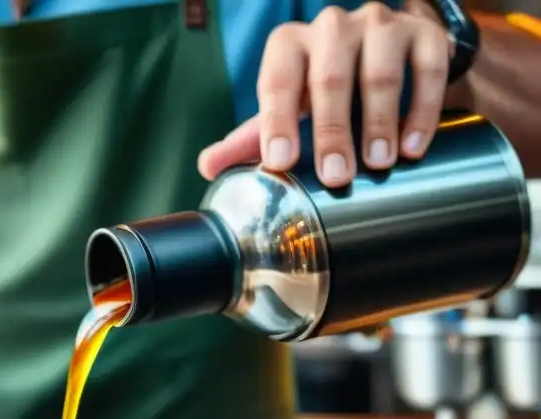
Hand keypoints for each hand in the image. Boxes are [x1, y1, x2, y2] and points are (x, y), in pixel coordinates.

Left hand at [198, 2, 452, 187]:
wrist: (387, 57)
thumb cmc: (322, 92)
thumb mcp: (286, 110)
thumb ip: (250, 138)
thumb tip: (208, 167)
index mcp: (290, 45)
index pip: (278, 81)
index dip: (277, 122)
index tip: (280, 162)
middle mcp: (333, 27)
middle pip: (330, 78)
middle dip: (331, 131)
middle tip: (336, 175)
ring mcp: (381, 27)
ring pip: (380, 74)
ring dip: (379, 122)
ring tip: (379, 163)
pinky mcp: (425, 35)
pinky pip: (427, 70)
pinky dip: (422, 110)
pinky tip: (414, 146)